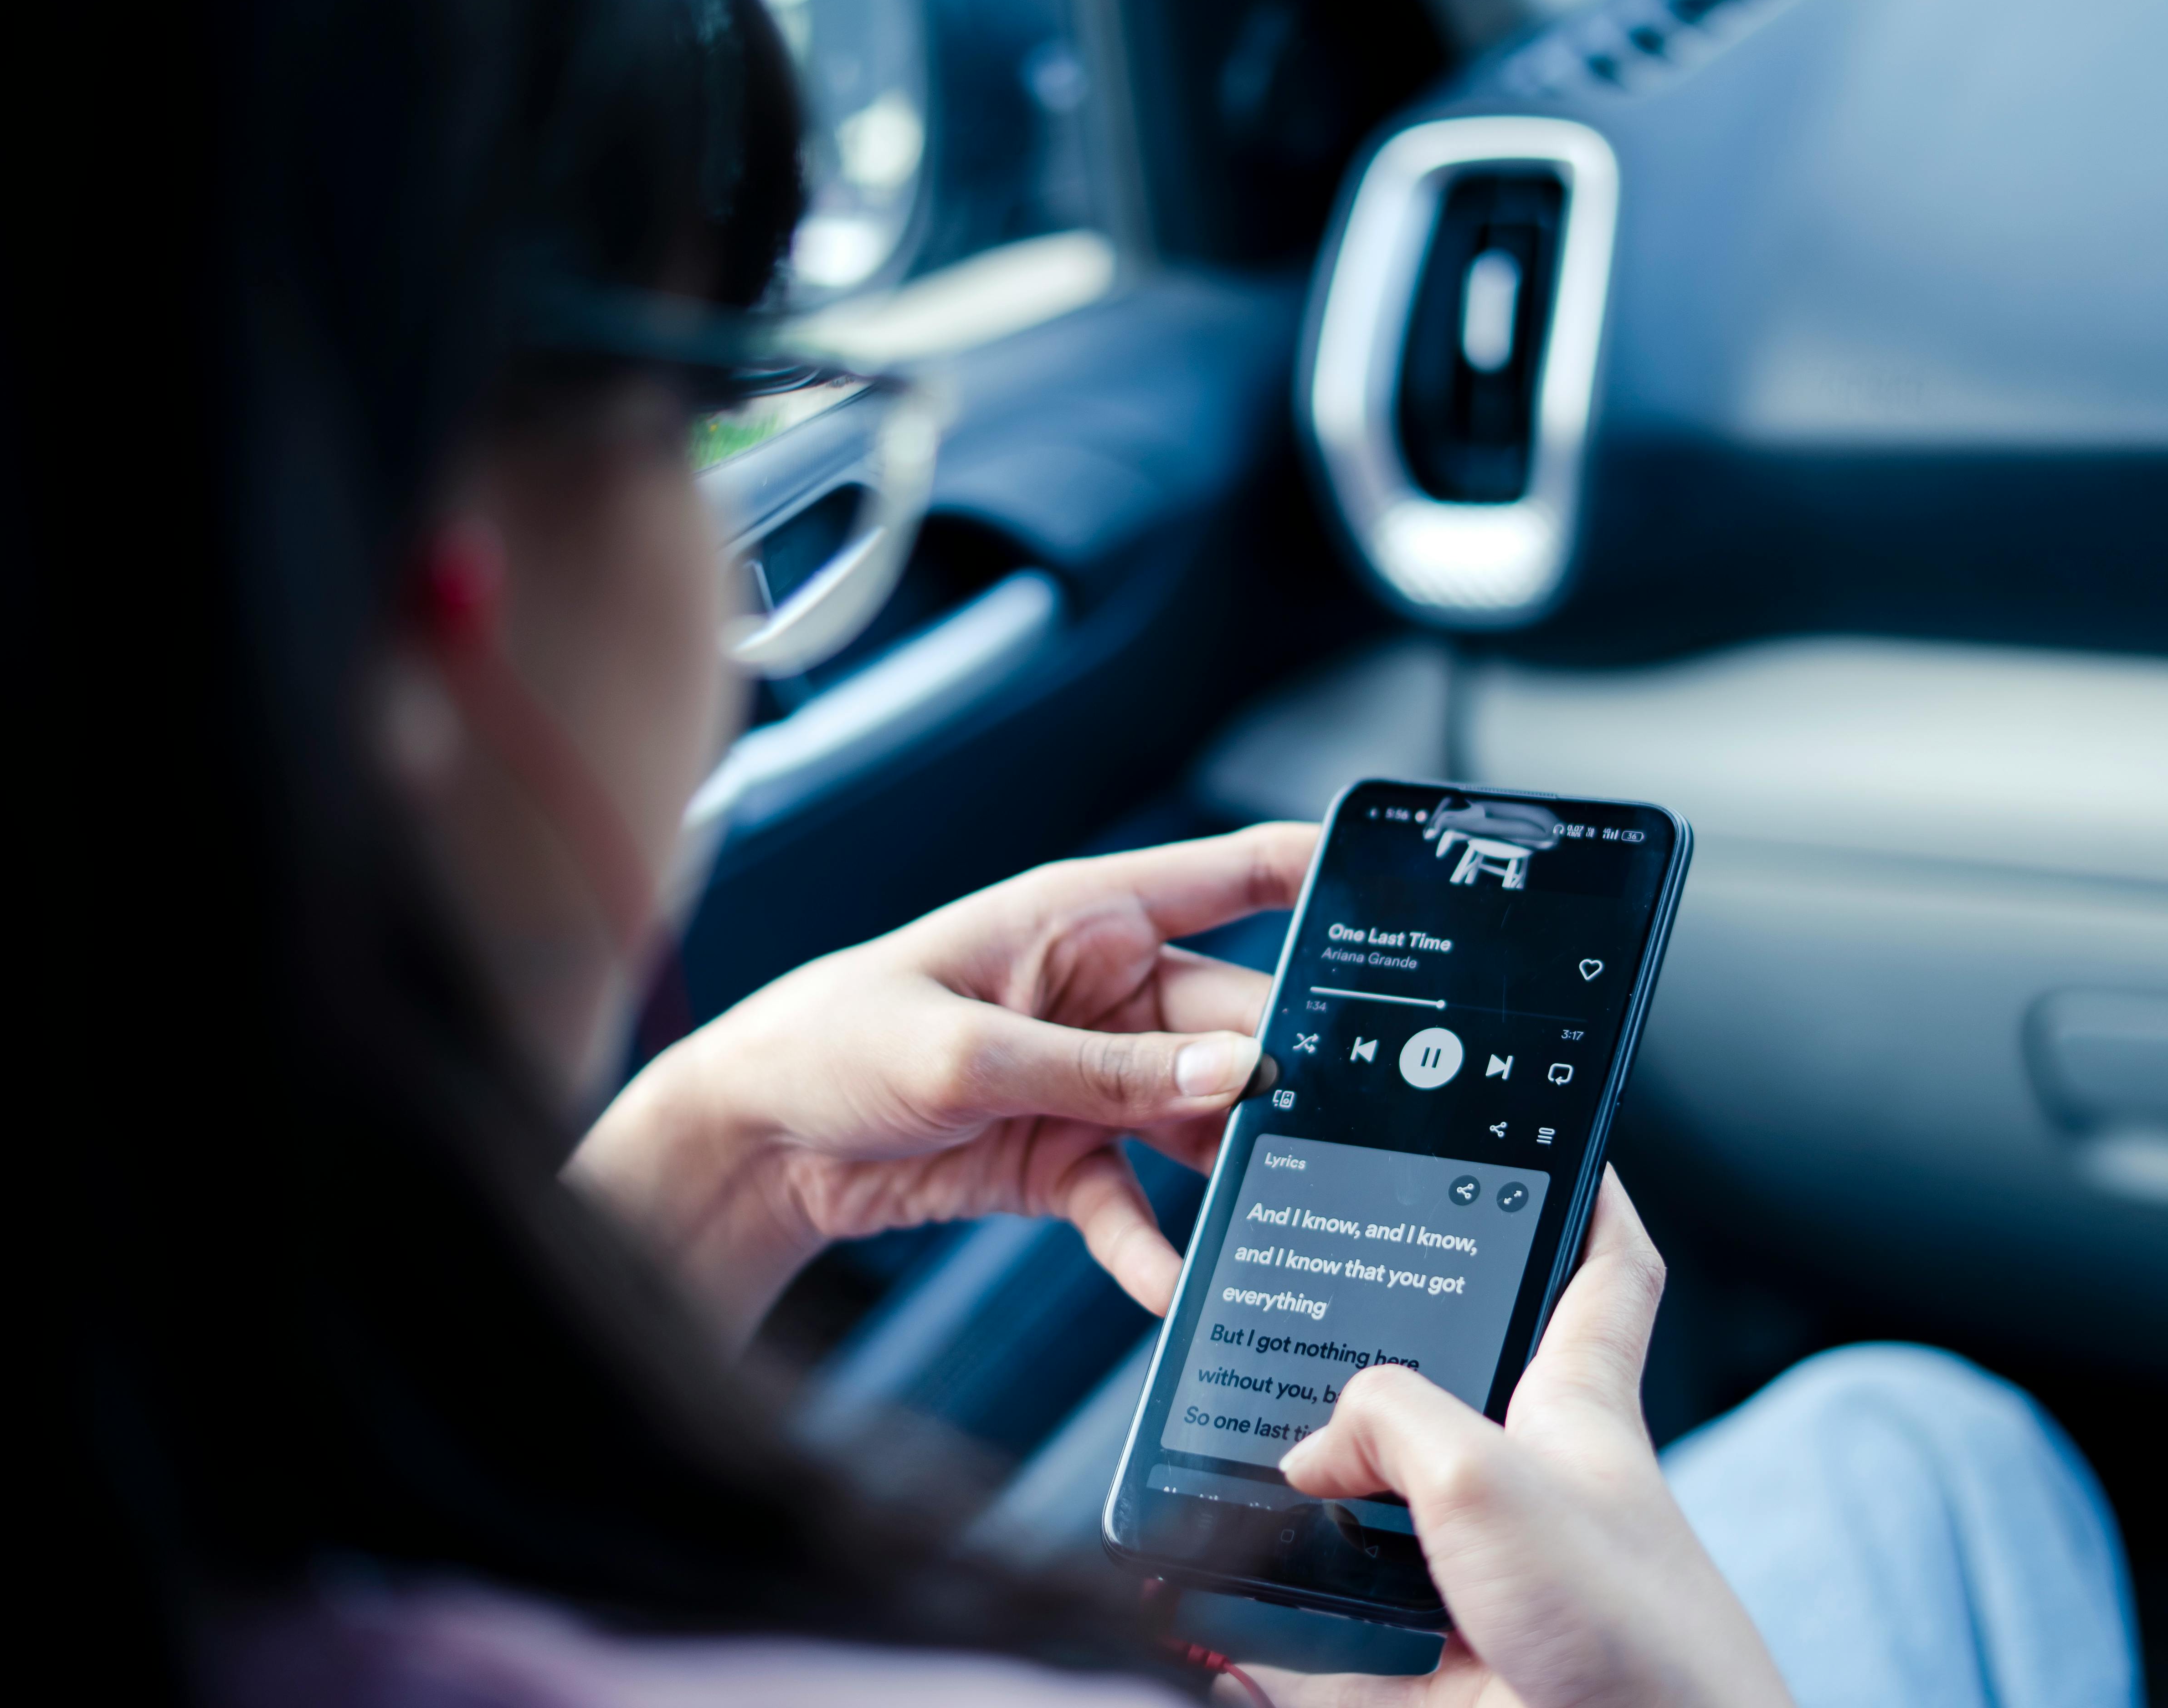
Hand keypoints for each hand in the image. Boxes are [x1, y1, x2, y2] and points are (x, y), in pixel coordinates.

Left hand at [568, 822, 1315, 1349]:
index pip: (1236, 875)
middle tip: (1353, 1129)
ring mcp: (1093, 1079)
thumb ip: (1106, 1072)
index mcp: (1088, 916)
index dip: (1326, 875)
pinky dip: (1155, 1249)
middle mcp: (1107, 993)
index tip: (1415, 899)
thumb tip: (1240, 1074)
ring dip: (1237, 1173)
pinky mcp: (1065, 1157)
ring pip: (1202, 1122)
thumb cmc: (835, 1044)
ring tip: (1289, 1218)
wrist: (752, 1143)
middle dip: (1291, 1075)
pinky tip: (1178, 1292)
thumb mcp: (969, 1052)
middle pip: (1237, 1025)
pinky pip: (1137, 1204)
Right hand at [1262, 1173, 1792, 1707]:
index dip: (1585, 1191)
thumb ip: (1387, 1424)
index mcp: (1576, 1409)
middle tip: (1296, 1321)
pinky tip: (1209, 1618)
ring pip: (1368, 1522)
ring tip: (1225, 1473)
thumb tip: (1306, 1456)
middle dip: (1371, 1359)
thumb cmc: (1635, 1641)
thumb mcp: (1492, 1476)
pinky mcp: (1434, 1679)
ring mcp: (1482, 1586)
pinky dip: (1264, 1637)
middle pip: (1448, 1390)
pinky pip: (1324, 1649)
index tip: (1552, 1137)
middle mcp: (1531, 1487)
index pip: (1601, 1268)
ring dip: (1299, 1509)